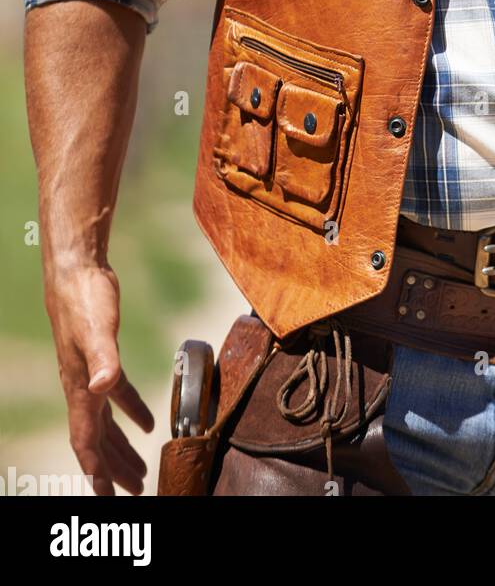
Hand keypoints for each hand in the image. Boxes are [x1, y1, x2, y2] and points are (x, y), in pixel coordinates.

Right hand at [46, 262, 154, 495]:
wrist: (76, 271)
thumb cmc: (84, 299)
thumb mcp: (97, 329)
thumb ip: (103, 359)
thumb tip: (103, 388)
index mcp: (80, 389)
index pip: (86, 440)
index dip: (96, 469)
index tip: (107, 495)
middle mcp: (83, 387)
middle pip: (98, 440)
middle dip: (114, 469)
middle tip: (134, 491)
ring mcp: (91, 374)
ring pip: (106, 423)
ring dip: (122, 447)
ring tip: (140, 469)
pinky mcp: (105, 357)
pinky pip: (118, 395)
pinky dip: (132, 411)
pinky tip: (147, 422)